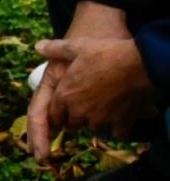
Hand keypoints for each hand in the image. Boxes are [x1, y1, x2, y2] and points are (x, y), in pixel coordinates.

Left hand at [32, 36, 155, 150]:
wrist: (142, 62)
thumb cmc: (108, 53)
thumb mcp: (78, 47)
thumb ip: (56, 49)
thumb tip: (38, 46)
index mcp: (65, 95)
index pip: (54, 114)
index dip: (59, 111)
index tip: (64, 108)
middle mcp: (79, 110)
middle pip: (71, 123)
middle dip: (75, 117)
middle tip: (83, 107)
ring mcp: (100, 118)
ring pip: (92, 127)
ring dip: (95, 121)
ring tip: (103, 109)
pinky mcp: (120, 122)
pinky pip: (117, 134)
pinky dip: (119, 129)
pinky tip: (122, 120)